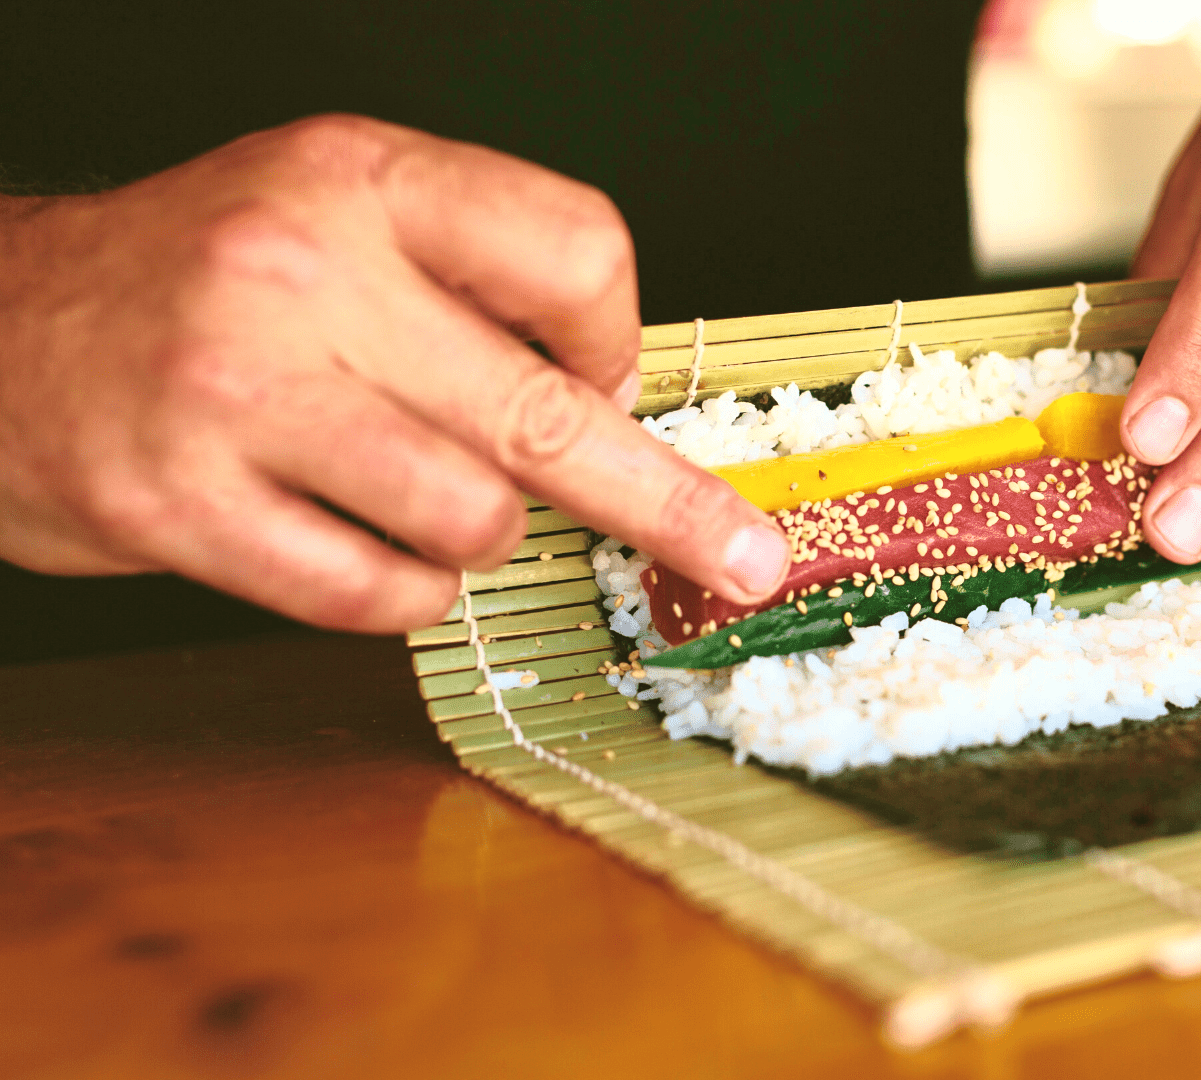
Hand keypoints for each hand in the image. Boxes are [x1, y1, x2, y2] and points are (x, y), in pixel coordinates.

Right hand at [0, 115, 789, 631]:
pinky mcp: (176, 503)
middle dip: (664, 503)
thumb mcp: (330, 216)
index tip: (598, 380)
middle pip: (551, 411)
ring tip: (411, 499)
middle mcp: (300, 269)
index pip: (577, 248)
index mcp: (359, 176)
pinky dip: (399, 589)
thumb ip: (468, 282)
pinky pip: (378, 592)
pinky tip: (352, 542)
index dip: (616, 337)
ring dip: (474, 535)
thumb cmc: (196, 285)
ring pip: (472, 515)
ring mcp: (232, 390)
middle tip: (740, 561)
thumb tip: (626, 397)